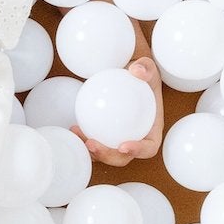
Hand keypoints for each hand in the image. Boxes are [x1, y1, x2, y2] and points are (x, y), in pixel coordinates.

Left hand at [74, 53, 163, 167]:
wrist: (125, 75)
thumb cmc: (140, 72)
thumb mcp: (147, 67)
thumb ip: (146, 68)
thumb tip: (137, 71)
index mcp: (151, 130)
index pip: (149, 147)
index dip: (138, 151)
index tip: (123, 146)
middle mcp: (136, 138)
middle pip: (123, 157)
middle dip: (107, 156)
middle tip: (91, 143)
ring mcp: (118, 138)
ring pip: (105, 153)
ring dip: (90, 151)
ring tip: (77, 133)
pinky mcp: (104, 134)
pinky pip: (94, 141)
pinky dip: (83, 139)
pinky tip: (72, 128)